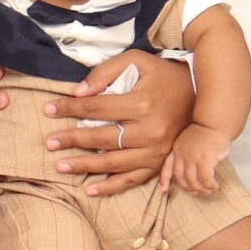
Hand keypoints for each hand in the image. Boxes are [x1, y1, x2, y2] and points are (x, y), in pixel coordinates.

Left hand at [42, 52, 194, 196]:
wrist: (201, 94)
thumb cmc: (163, 75)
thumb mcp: (137, 60)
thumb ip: (106, 71)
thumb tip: (79, 92)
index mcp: (142, 103)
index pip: (96, 108)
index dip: (70, 108)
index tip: (49, 109)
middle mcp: (149, 131)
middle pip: (101, 137)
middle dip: (72, 140)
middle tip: (49, 142)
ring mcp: (156, 151)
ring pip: (114, 162)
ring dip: (85, 166)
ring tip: (60, 166)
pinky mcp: (160, 163)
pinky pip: (133, 179)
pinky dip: (111, 186)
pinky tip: (90, 189)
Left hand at [164, 122, 230, 195]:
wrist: (214, 122)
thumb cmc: (206, 132)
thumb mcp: (189, 141)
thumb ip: (187, 154)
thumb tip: (192, 172)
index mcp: (176, 149)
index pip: (167, 166)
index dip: (165, 179)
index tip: (163, 189)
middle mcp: (182, 154)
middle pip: (180, 177)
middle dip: (189, 188)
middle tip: (197, 192)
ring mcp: (192, 157)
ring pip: (192, 180)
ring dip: (200, 188)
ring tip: (208, 190)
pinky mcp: (205, 159)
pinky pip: (205, 178)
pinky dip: (209, 185)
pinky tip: (214, 186)